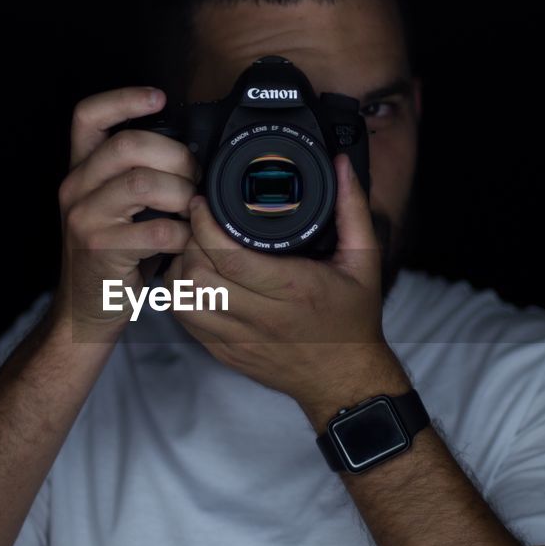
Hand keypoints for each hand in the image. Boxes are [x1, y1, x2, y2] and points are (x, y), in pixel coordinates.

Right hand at [54, 86, 198, 339]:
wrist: (84, 311)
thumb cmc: (111, 256)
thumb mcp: (114, 208)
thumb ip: (137, 175)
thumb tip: (192, 151)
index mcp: (79, 171)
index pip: (87, 116)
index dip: (124, 98)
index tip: (160, 97)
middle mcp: (74, 188)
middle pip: (127, 145)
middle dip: (175, 155)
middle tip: (196, 176)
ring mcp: (84, 218)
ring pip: (143, 183)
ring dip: (182, 194)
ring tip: (194, 210)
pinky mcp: (100, 250)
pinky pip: (157, 230)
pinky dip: (184, 234)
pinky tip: (187, 241)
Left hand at [164, 153, 409, 426]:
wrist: (343, 380)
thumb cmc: (353, 319)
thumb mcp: (364, 260)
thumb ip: (351, 208)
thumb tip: (340, 165)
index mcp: (292, 289)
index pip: (230, 257)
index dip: (205, 225)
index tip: (201, 202)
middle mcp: (261, 317)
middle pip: (197, 275)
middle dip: (189, 242)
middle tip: (196, 223)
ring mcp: (238, 339)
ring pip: (183, 299)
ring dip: (180, 268)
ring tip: (194, 248)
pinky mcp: (223, 352)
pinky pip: (185, 321)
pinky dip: (180, 294)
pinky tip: (194, 277)